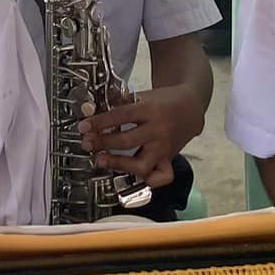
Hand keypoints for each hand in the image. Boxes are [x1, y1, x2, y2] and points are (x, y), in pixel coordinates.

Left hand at [80, 85, 203, 186]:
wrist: (190, 108)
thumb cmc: (164, 101)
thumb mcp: (143, 94)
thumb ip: (120, 102)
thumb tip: (92, 109)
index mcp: (150, 109)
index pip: (121, 116)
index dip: (100, 122)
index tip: (84, 126)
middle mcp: (158, 131)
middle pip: (127, 141)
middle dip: (103, 143)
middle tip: (87, 144)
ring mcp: (164, 148)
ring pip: (141, 164)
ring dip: (118, 164)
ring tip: (101, 161)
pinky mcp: (168, 160)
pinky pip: (160, 177)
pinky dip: (147, 179)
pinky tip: (132, 174)